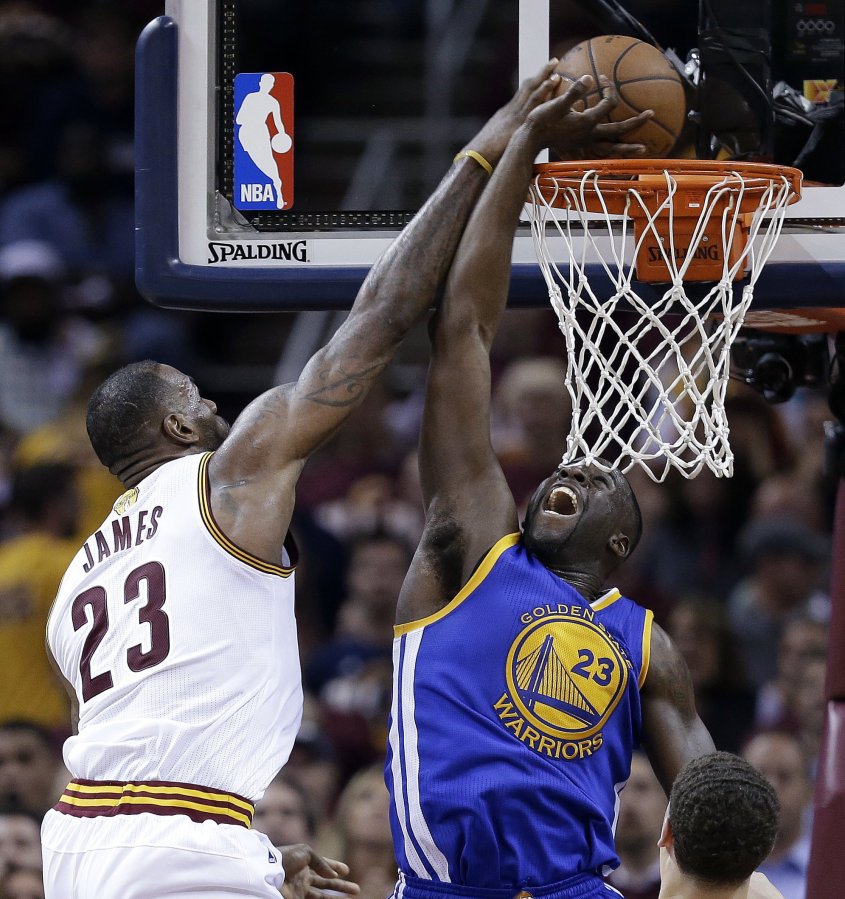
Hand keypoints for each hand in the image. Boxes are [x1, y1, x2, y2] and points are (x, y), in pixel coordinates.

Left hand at [279, 844, 359, 898]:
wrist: (269, 871)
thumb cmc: (286, 858)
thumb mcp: (305, 852)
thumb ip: (321, 863)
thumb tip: (333, 875)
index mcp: (306, 863)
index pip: (323, 866)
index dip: (334, 867)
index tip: (346, 870)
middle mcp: (305, 878)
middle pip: (327, 883)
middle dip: (342, 886)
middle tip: (356, 889)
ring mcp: (302, 890)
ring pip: (324, 896)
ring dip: (338, 898)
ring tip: (352, 898)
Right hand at [459, 58, 568, 166]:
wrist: (476, 157)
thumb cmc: (484, 158)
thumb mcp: (496, 145)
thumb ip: (506, 141)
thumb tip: (512, 146)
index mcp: (504, 115)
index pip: (521, 96)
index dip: (533, 85)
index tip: (542, 76)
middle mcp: (509, 110)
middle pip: (526, 87)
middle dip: (540, 74)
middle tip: (552, 62)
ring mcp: (514, 113)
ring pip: (531, 90)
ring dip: (544, 76)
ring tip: (555, 66)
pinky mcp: (519, 120)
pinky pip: (534, 101)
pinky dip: (544, 89)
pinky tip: (552, 81)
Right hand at [525, 74, 652, 158]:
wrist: (530, 139)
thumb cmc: (542, 120)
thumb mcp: (557, 103)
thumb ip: (574, 91)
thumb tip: (589, 78)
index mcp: (587, 122)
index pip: (607, 104)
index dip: (609, 89)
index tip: (603, 79)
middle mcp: (589, 135)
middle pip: (618, 131)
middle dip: (635, 123)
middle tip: (651, 114)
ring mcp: (585, 144)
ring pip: (611, 148)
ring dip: (627, 147)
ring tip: (643, 149)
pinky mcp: (580, 149)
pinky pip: (601, 152)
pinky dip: (612, 153)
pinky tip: (616, 152)